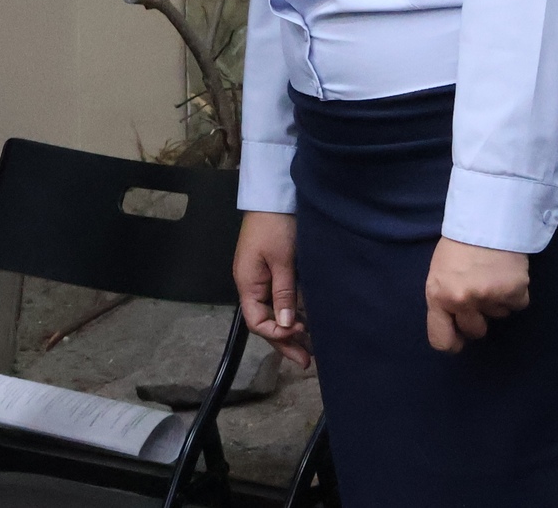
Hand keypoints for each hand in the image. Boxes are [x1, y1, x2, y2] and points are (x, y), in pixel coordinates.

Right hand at [233, 211, 311, 367]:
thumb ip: (284, 293)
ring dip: (290, 330)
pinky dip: (292, 313)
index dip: (277, 334)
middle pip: (266, 321)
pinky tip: (306, 322)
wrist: (274, 196)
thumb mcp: (282, 260)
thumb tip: (287, 326)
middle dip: (285, 341)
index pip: (257, 322)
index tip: (300, 336)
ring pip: (274, 312)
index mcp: (248, 283)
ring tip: (310, 348)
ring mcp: (261, 277)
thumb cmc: (276, 226)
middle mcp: (252, 284)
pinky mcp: (272, 270)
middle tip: (307, 361)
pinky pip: (280, 300)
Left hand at [424, 237, 528, 351]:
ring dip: (496, 301)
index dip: (452, 342)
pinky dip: (514, 293)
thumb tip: (453, 328)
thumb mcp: (438, 274)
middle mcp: (462, 300)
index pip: (441, 341)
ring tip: (491, 274)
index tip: (459, 338)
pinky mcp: (515, 291)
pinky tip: (506, 273)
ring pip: (498, 316)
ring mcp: (489, 297)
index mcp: (438, 296)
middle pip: (475, 331)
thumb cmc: (457, 247)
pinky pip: (517, 305)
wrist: (486, 219)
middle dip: (478, 317)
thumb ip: (443, 301)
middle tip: (478, 291)